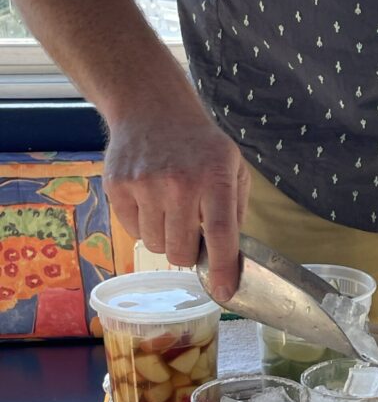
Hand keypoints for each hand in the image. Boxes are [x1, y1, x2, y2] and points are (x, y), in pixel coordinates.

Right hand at [103, 104, 249, 301]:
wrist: (153, 108)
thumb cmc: (200, 146)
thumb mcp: (233, 169)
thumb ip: (236, 212)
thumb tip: (232, 258)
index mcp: (215, 178)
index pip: (220, 234)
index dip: (222, 269)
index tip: (224, 293)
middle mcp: (179, 183)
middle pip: (181, 251)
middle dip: (189, 253)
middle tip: (192, 234)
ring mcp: (144, 185)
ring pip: (156, 246)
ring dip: (166, 239)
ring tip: (170, 211)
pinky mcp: (117, 186)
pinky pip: (133, 231)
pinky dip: (144, 226)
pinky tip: (151, 201)